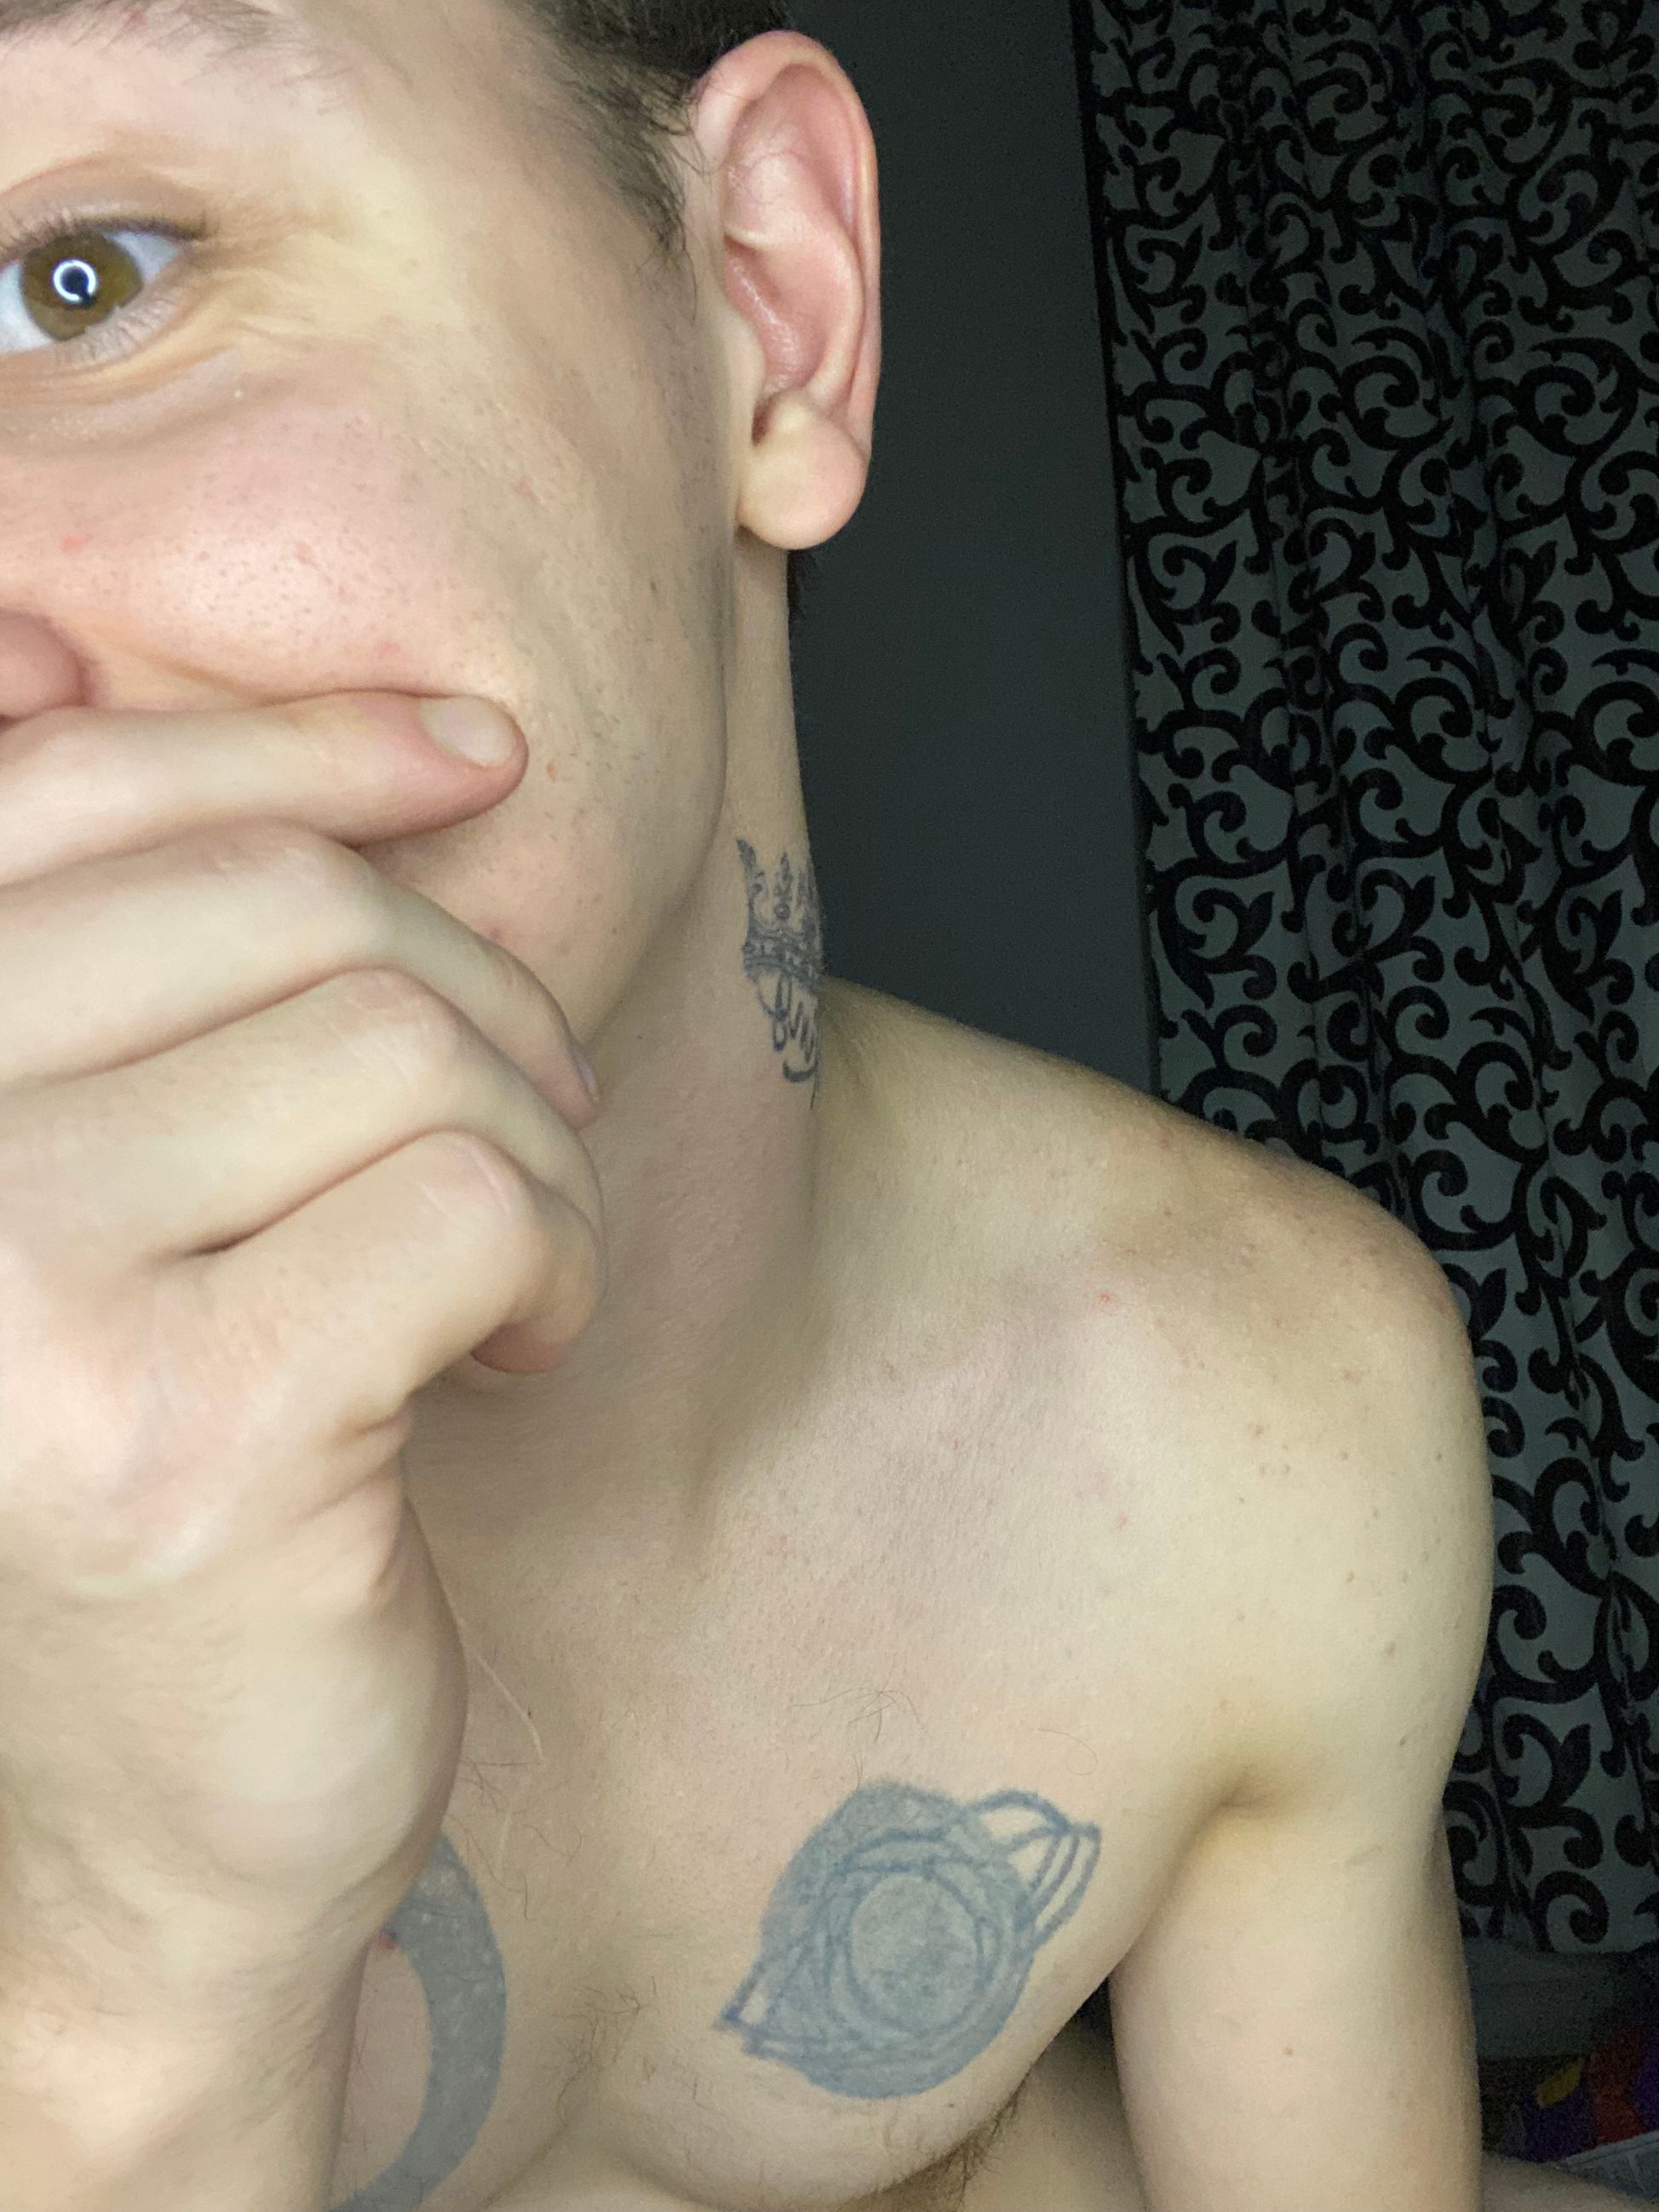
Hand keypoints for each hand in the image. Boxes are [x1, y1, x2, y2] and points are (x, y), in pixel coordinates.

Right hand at [0, 692, 605, 2008]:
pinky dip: (550, 1259)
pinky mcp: (181, 1436)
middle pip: (277, 908)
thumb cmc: (154, 1461)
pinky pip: (467, 1199)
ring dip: (525, 1138)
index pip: (71, 798)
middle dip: (467, 987)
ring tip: (504, 1254)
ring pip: (403, 1044)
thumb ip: (91, 953)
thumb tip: (52, 655)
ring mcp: (11, 1302)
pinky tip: (509, 1352)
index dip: (299, 745)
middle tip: (517, 1120)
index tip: (473, 756)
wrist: (155, 1823)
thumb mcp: (97, 1181)